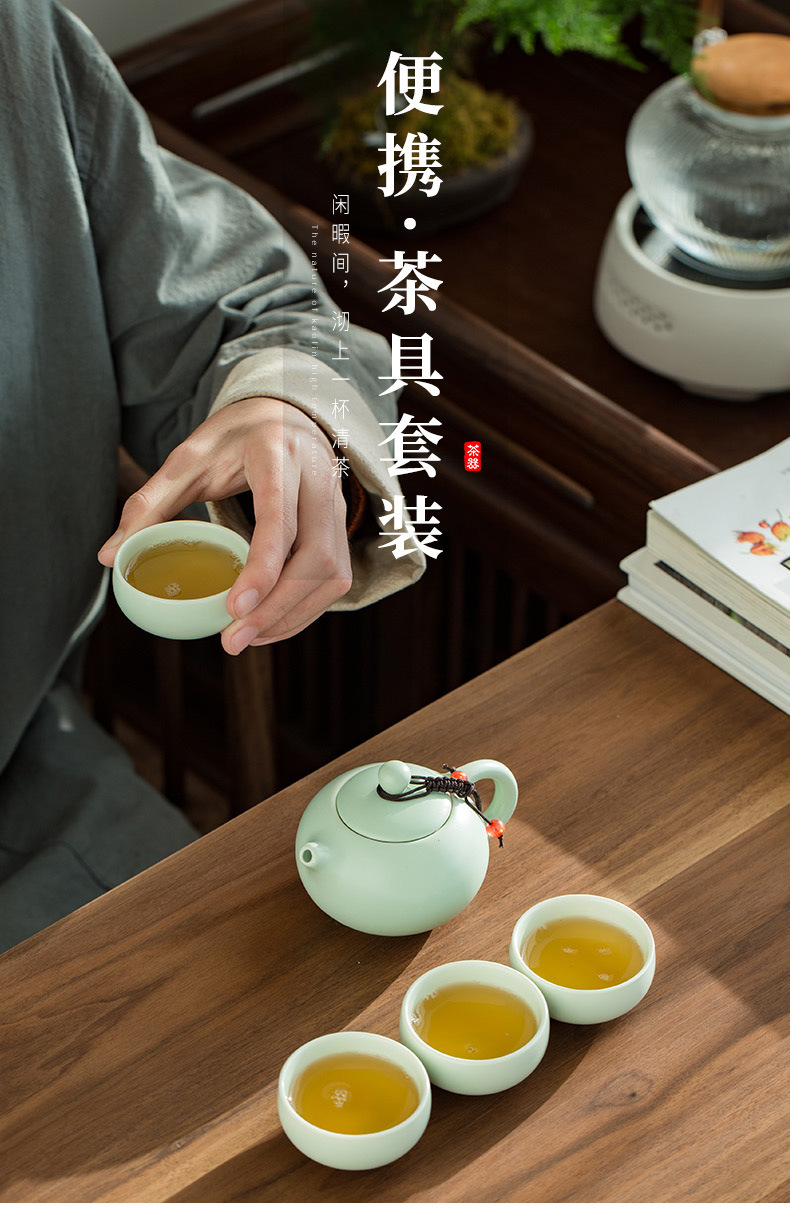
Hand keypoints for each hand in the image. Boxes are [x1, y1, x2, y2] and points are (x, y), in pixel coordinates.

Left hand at [98, 398, 351, 653]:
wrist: (287, 412)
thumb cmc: (235, 437)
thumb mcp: (188, 457)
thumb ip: (151, 501)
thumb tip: (110, 555)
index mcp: (276, 456)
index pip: (281, 518)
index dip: (264, 566)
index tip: (236, 607)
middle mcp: (317, 481)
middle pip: (316, 557)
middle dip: (278, 607)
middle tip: (233, 640)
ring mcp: (336, 507)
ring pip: (332, 574)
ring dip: (292, 615)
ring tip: (247, 638)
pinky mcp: (341, 529)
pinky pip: (335, 580)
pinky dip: (304, 610)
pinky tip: (269, 624)